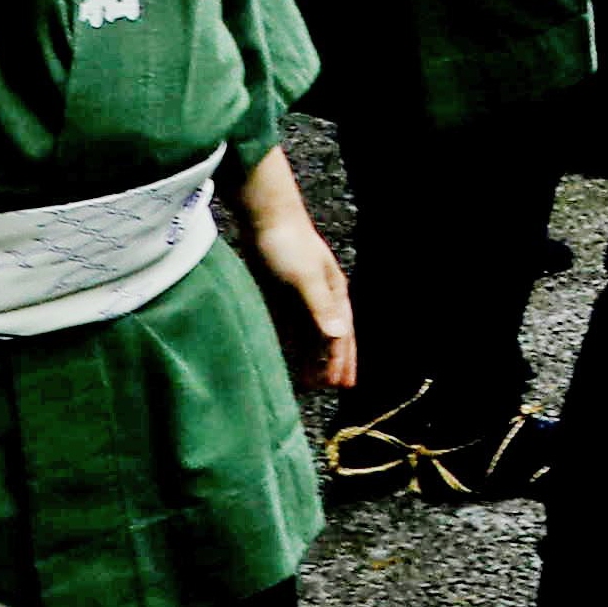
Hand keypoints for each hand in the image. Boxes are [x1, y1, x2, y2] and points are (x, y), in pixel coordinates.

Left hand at [242, 146, 353, 388]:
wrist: (265, 218)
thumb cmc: (288, 245)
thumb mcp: (305, 277)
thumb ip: (320, 307)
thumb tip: (337, 336)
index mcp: (334, 292)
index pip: (342, 333)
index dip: (342, 359)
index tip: (341, 384)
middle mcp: (320, 297)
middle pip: (331, 336)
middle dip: (335, 361)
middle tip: (337, 387)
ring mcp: (300, 297)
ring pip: (310, 335)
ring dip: (313, 358)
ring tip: (312, 382)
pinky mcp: (280, 296)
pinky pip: (290, 328)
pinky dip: (293, 345)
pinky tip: (287, 358)